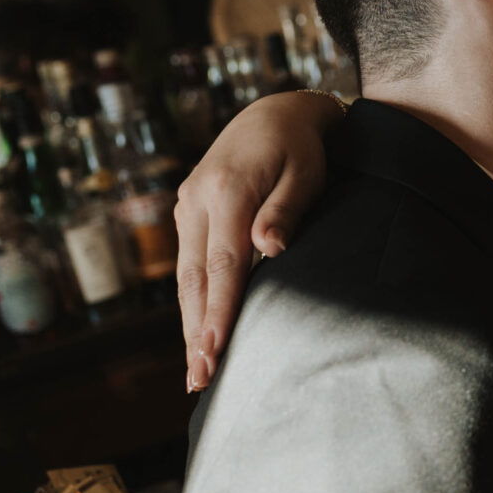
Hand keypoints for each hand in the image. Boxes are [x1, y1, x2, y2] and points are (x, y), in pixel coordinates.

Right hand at [175, 91, 337, 390]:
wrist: (274, 112)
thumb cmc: (302, 148)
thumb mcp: (307, 173)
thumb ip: (286, 210)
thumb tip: (270, 247)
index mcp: (228, 190)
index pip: (223, 263)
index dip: (218, 309)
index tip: (214, 349)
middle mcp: (197, 199)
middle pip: (194, 277)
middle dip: (196, 332)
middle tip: (200, 379)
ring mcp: (187, 205)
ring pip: (186, 275)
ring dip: (189, 323)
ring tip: (196, 370)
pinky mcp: (187, 211)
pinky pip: (188, 264)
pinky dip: (192, 301)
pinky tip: (197, 333)